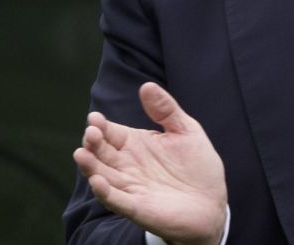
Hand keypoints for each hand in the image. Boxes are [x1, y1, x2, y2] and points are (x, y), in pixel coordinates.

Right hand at [73, 83, 227, 244]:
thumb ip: (166, 110)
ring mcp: (131, 187)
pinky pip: (116, 200)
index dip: (101, 125)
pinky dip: (105, 192)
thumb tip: (146, 85)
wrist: (212, 202)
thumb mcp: (186, 130)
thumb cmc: (198, 166)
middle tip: (91, 132)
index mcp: (136, 144)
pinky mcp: (137, 207)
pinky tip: (97, 181)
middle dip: (93, 143)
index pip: (111, 132)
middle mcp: (128, 165)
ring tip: (81, 154)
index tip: (95, 117)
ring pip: (103, 176)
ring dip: (91, 166)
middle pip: (102, 153)